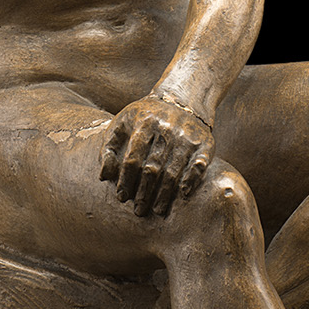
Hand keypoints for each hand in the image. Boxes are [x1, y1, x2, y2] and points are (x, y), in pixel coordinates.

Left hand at [100, 95, 214, 217]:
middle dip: (144, 192)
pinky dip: (192, 179)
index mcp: (144, 122)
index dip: (125, 180)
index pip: (132, 158)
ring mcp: (188, 136)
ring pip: (174, 170)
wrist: (183, 98)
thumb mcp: (122, 123)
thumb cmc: (145, 116)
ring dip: (165, 194)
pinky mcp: (205, 143)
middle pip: (153, 168)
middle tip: (139, 210)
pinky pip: (199, 164)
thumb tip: (103, 177)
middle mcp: (167, 128)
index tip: (121, 197)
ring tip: (157, 210)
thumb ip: (108, 147)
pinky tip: (184, 193)